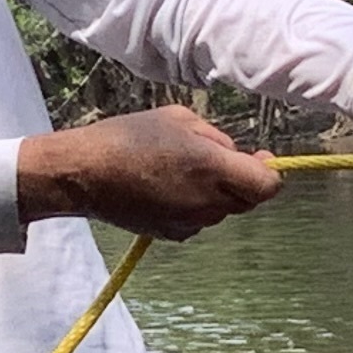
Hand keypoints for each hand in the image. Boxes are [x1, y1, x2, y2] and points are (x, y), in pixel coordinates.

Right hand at [15, 105, 285, 239]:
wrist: (84, 173)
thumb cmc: (128, 136)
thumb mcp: (178, 118)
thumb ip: (215, 137)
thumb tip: (234, 154)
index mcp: (212, 170)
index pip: (266, 186)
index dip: (268, 172)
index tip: (258, 156)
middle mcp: (206, 202)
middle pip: (247, 200)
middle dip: (240, 180)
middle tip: (215, 157)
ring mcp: (190, 223)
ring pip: (221, 210)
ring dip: (215, 192)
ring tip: (180, 168)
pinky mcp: (172, 234)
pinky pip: (198, 219)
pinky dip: (193, 204)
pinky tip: (165, 186)